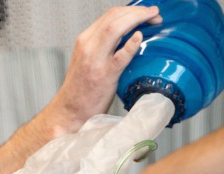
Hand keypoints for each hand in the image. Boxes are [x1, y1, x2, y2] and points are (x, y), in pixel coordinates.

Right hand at [46, 5, 162, 132]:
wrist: (69, 112)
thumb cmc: (82, 92)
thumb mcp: (89, 62)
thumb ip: (103, 49)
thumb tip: (126, 41)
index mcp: (85, 41)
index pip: (109, 16)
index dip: (130, 11)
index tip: (145, 13)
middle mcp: (88, 46)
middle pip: (114, 17)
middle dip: (137, 11)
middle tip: (154, 14)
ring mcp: (95, 60)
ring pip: (115, 28)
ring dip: (137, 20)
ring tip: (153, 19)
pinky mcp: (104, 76)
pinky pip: (119, 57)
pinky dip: (130, 45)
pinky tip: (140, 38)